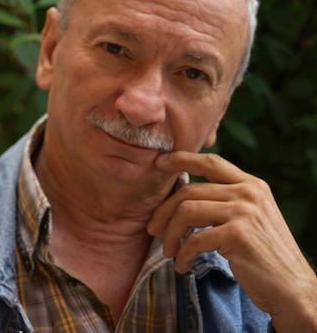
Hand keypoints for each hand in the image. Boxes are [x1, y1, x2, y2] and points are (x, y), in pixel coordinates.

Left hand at [147, 151, 316, 331]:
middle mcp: (248, 193)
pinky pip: (194, 239)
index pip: (210, 161)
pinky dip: (183, 254)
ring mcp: (244, 212)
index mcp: (251, 184)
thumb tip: (185, 190)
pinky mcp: (237, 235)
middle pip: (190, 190)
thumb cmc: (263, 253)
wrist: (292, 288)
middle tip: (153, 229)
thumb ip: (226, 199)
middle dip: (164, 210)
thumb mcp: (250, 216)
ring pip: (186, 211)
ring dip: (170, 234)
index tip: (159, 162)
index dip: (181, 159)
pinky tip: (182, 265)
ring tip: (169, 251)